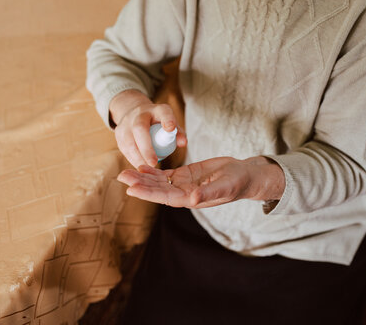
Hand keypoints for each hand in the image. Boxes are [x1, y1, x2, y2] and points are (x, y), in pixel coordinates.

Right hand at [109, 90, 186, 167]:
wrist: (134, 113)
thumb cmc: (157, 122)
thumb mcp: (169, 123)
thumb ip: (178, 133)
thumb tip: (182, 143)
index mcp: (157, 110)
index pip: (163, 112)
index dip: (167, 119)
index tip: (170, 128)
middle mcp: (139, 114)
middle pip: (140, 129)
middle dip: (146, 148)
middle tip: (154, 163)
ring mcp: (126, 123)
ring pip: (129, 141)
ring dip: (138, 157)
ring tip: (147, 168)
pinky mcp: (118, 134)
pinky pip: (124, 149)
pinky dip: (132, 159)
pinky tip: (140, 167)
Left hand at [116, 156, 284, 208]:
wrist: (244, 175)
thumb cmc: (237, 183)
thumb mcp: (225, 187)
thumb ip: (208, 193)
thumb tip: (192, 200)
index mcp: (191, 199)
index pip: (165, 198)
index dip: (149, 194)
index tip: (132, 189)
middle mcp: (184, 193)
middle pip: (158, 190)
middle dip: (140, 184)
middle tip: (121, 177)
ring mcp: (184, 184)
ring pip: (159, 182)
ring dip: (143, 177)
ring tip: (125, 172)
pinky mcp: (186, 174)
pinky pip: (166, 174)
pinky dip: (154, 171)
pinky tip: (142, 166)